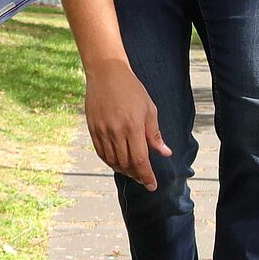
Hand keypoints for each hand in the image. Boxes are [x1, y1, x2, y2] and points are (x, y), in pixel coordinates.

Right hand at [84, 61, 171, 189]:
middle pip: (126, 164)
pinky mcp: (92, 129)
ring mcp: (102, 131)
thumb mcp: (149, 110)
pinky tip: (118, 162)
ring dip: (123, 170)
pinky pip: (101, 153)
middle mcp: (115, 131)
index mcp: (133, 127)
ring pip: (112, 161)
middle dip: (136, 175)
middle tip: (144, 178)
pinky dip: (110, 162)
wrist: (106, 74)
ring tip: (133, 172)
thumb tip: (165, 153)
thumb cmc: (132, 90)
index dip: (146, 176)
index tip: (152, 185)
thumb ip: (155, 135)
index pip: (139, 160)